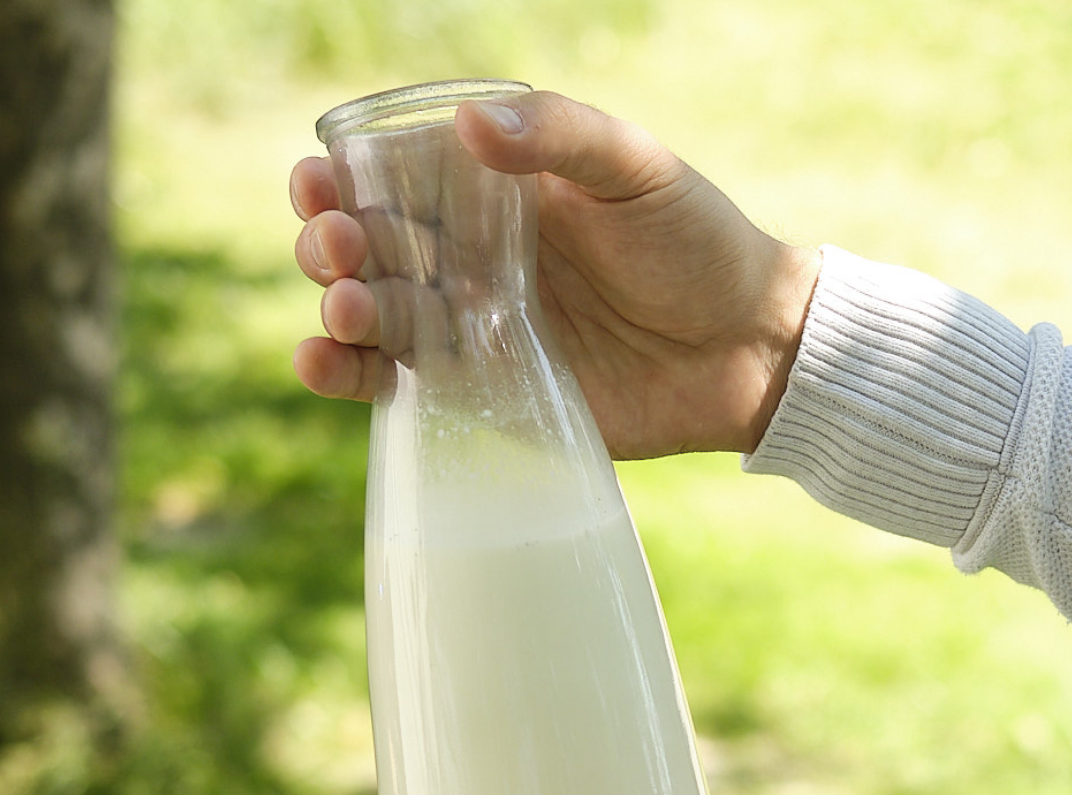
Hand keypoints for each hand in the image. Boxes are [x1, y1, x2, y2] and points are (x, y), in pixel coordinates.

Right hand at [290, 91, 821, 457]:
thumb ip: (561, 138)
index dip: (341, 179)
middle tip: (340, 248)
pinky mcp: (485, 395)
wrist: (751, 350)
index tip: (320, 182)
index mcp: (494, 195)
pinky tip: (323, 361)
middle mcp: (471, 259)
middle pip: (369, 248)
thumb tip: (470, 123)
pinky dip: (349, 376)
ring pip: (375, 315)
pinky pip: (400, 383)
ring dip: (341, 308)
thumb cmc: (699, 245)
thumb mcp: (638, 171)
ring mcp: (472, 329)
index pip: (391, 178)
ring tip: (349, 306)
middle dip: (334, 245)